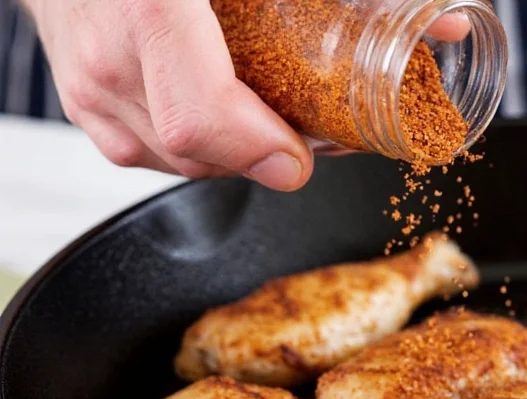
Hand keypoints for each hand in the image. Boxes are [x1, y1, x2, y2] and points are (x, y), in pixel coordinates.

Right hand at [24, 0, 312, 190]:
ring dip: (229, 157)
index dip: (258, 148)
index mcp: (147, 11)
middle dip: (258, 156)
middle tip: (304, 135)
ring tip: (266, 124)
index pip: (200, 120)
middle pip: (196, 154)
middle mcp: (109, 58)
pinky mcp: (83, 105)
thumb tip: (353, 10)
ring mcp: (89, 88)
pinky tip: (222, 123)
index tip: (298, 153)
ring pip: (175, 164)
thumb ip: (280, 5)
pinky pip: (147, 154)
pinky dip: (194, 150)